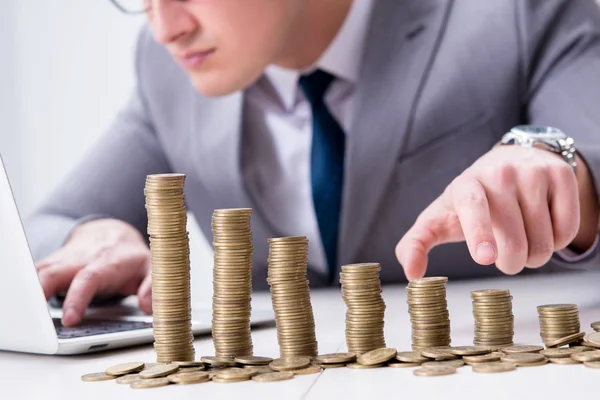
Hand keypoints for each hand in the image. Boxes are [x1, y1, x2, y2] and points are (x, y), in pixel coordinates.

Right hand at [35, 218, 151, 325]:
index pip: (89, 278)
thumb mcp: (152, 267)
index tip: (70, 319)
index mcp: (106, 262)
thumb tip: (147, 305)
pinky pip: (35, 275)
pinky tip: (26, 305)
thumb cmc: (130, 256)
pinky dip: (28, 289)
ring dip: (30, 291)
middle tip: (35, 320)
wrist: (112, 233)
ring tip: (27, 316)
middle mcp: (81, 260)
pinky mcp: (51, 265)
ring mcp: (63, 261)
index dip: (77, 298)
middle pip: (53, 272)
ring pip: (39, 272)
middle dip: (40, 293)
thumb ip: (152, 286)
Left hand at [395, 144, 586, 279]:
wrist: (509, 162)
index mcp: (466, 185)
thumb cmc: (469, 201)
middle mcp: (499, 174)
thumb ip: (417, 243)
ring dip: (535, 255)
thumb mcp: (440, 217)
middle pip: (515, 242)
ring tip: (522, 239)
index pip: (473, 208)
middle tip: (505, 256)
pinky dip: (557, 241)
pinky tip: (542, 226)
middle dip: (511, 263)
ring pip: (544, 241)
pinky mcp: (561, 175)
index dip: (479, 233)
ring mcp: (533, 172)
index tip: (484, 257)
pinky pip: (567, 230)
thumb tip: (412, 273)